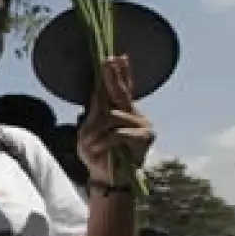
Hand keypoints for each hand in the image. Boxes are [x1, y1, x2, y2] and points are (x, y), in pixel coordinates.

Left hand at [77, 55, 154, 183]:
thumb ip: (94, 113)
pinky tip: (99, 150)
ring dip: (98, 132)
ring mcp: (142, 125)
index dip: (120, 73)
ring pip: (114, 116)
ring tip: (92, 146)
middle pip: (122, 92)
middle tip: (108, 60)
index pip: (121, 88)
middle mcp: (133, 114)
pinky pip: (119, 132)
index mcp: (120, 112)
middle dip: (113, 76)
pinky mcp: (145, 137)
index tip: (118, 56)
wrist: (106, 179)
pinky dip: (105, 141)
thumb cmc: (97, 156)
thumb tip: (97, 91)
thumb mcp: (88, 132)